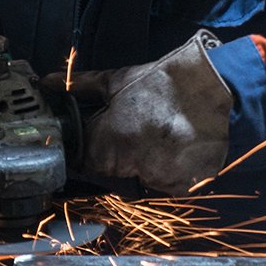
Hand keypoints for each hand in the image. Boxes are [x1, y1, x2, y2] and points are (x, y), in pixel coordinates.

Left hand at [72, 33, 232, 194]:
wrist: (218, 85)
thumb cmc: (165, 81)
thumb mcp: (118, 79)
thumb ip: (79, 86)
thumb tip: (47, 82)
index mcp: (110, 139)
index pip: (85, 160)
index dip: (92, 147)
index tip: (104, 136)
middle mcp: (132, 163)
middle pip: (113, 170)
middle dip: (121, 153)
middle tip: (140, 129)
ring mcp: (160, 177)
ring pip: (141, 178)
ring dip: (147, 163)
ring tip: (163, 135)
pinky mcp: (185, 185)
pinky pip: (167, 184)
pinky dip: (171, 170)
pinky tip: (179, 146)